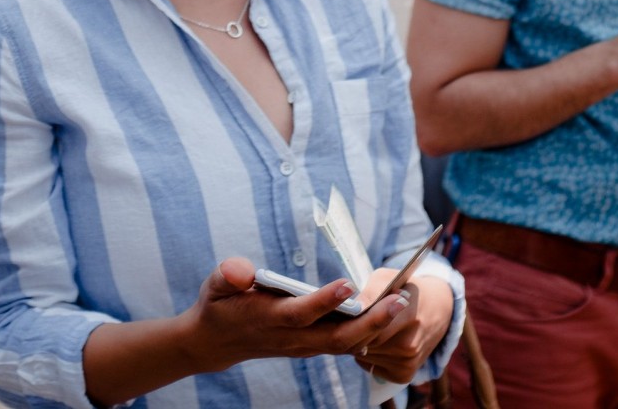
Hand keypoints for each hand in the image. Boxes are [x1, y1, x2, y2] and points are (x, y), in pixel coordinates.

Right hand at [178, 258, 423, 375]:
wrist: (216, 343)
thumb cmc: (219, 306)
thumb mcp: (214, 285)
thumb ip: (228, 275)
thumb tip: (241, 271)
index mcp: (269, 319)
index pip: (302, 313)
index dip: (324, 301)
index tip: (347, 284)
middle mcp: (291, 338)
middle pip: (337, 337)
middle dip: (370, 321)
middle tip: (399, 300)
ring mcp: (303, 346)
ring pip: (346, 345)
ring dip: (376, 327)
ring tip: (402, 302)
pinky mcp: (311, 346)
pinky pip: (345, 345)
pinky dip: (369, 333)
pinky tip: (389, 315)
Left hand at [351, 268, 454, 383]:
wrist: (437, 309)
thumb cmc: (405, 289)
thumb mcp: (389, 278)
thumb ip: (372, 291)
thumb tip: (354, 307)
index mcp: (408, 315)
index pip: (368, 324)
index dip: (353, 319)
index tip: (344, 311)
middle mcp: (409, 345)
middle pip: (364, 342)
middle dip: (352, 331)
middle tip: (347, 319)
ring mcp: (408, 362)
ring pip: (365, 355)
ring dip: (359, 344)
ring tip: (364, 328)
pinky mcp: (404, 375)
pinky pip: (371, 367)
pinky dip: (367, 356)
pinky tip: (375, 343)